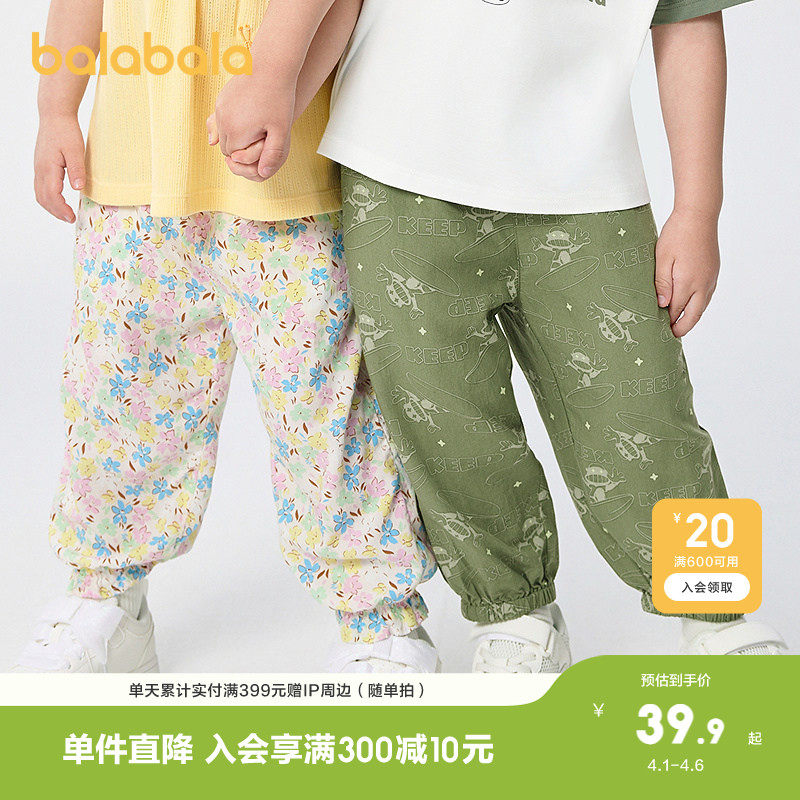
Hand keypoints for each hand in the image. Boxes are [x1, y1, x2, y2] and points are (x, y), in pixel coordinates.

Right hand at [34, 113, 84, 222]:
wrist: (54, 115)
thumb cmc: (66, 131)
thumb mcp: (76, 151)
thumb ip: (77, 170)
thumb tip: (78, 188)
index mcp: (48, 168)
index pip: (51, 195)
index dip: (61, 209)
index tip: (72, 217)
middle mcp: (40, 169)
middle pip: (43, 198)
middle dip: (56, 211)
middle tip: (70, 219)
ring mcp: (39, 167)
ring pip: (40, 193)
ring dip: (51, 206)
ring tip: (66, 213)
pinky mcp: (41, 165)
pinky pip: (41, 186)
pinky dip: (49, 197)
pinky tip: (60, 199)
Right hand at [208, 71, 294, 179]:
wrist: (271, 66)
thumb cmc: (279, 100)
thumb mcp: (281, 132)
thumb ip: (272, 155)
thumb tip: (263, 174)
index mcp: (236, 133)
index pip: (236, 157)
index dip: (248, 158)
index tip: (260, 151)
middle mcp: (223, 121)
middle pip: (227, 147)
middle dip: (239, 149)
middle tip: (256, 147)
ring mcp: (220, 108)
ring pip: (222, 133)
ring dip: (235, 136)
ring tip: (253, 134)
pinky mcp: (221, 98)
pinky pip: (222, 118)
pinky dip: (231, 123)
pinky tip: (246, 121)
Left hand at [654, 208, 720, 336]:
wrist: (699, 215)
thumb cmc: (677, 235)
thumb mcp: (662, 259)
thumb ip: (662, 284)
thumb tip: (662, 306)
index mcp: (688, 282)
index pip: (676, 311)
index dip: (666, 323)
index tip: (656, 332)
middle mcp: (703, 284)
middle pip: (693, 315)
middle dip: (681, 328)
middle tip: (669, 337)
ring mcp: (711, 279)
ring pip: (701, 307)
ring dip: (690, 318)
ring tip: (676, 325)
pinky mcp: (713, 272)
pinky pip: (706, 296)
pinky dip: (697, 306)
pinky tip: (688, 306)